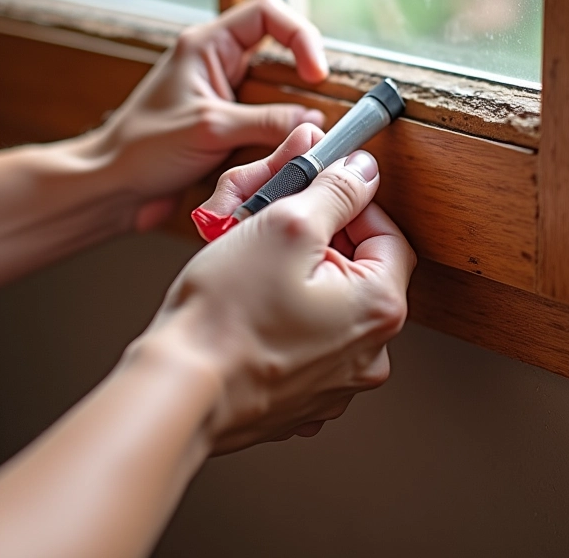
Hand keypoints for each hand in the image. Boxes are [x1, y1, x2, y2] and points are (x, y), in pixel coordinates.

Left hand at [88, 0, 327, 230]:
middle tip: (317, 104)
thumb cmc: (143, 148)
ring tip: (300, 134)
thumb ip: (266, 121)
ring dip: (289, 111)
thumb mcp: (211, 129)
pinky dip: (277, 134)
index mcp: (206, 45)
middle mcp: (217, 63)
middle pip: (277, 52)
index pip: (267, 14)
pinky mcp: (225, 124)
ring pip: (274, 90)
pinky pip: (264, 119)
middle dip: (300, 78)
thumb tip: (313, 122)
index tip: (316, 74)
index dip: (300, 36)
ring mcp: (222, 94)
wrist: (114, 187)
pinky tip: (278, 153)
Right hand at [141, 126, 415, 452]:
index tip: (319, 196)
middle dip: (320, 241)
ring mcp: (336, 380)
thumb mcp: (285, 226)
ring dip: (300, 277)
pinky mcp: (303, 396)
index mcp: (378, 309)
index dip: (352, 206)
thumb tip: (362, 172)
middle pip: (359, 271)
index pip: (388, 236)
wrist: (180, 392)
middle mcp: (369, 352)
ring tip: (256, 266)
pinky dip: (286, 316)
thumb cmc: (224, 318)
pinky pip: (306, 339)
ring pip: (329, 305)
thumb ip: (336, 192)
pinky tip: (253, 306)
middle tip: (276, 228)